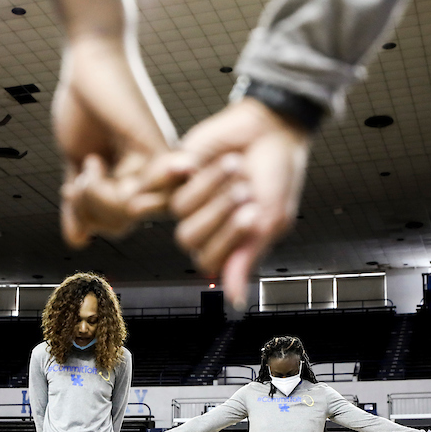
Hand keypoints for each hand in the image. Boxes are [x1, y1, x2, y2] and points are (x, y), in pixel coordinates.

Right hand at [53, 38, 183, 246]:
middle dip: (89, 211)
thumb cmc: (85, 104)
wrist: (89, 60)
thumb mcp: (75, 162)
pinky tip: (91, 164)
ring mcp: (157, 165)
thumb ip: (79, 203)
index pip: (117, 225)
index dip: (88, 219)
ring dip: (94, 201)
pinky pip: (135, 198)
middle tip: (75, 183)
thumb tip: (77, 243)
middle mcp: (152, 174)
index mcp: (136, 177)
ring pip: (127, 216)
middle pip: (122, 224)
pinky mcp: (158, 153)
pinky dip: (103, 191)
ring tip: (85, 167)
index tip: (68, 193)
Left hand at [161, 98, 310, 306]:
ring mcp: (185, 200)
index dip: (226, 238)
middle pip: (187, 238)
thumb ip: (246, 259)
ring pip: (178, 208)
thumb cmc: (277, 177)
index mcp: (225, 245)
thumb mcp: (270, 221)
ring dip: (210, 183)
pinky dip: (169, 172)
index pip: (206, 261)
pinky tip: (190, 163)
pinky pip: (153, 184)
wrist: (271, 129)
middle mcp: (202, 226)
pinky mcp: (172, 173)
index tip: (253, 214)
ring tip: (233, 164)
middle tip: (244, 187)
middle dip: (219, 209)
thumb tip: (236, 301)